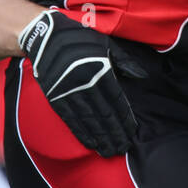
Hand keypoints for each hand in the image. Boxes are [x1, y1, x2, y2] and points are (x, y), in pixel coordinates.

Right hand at [19, 10, 145, 156]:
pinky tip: (90, 144)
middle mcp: (86, 83)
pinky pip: (71, 119)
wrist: (44, 36)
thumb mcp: (105, 44)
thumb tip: (143, 76)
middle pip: (104, 114)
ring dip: (101, 137)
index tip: (132, 132)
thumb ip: (124, 61)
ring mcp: (69, 92)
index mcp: (101, 70)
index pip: (116, 100)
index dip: (125, 118)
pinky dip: (81, 133)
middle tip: (123, 148)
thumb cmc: (79, 38)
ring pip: (89, 120)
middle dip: (115, 133)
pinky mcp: (55, 97)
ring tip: (110, 151)